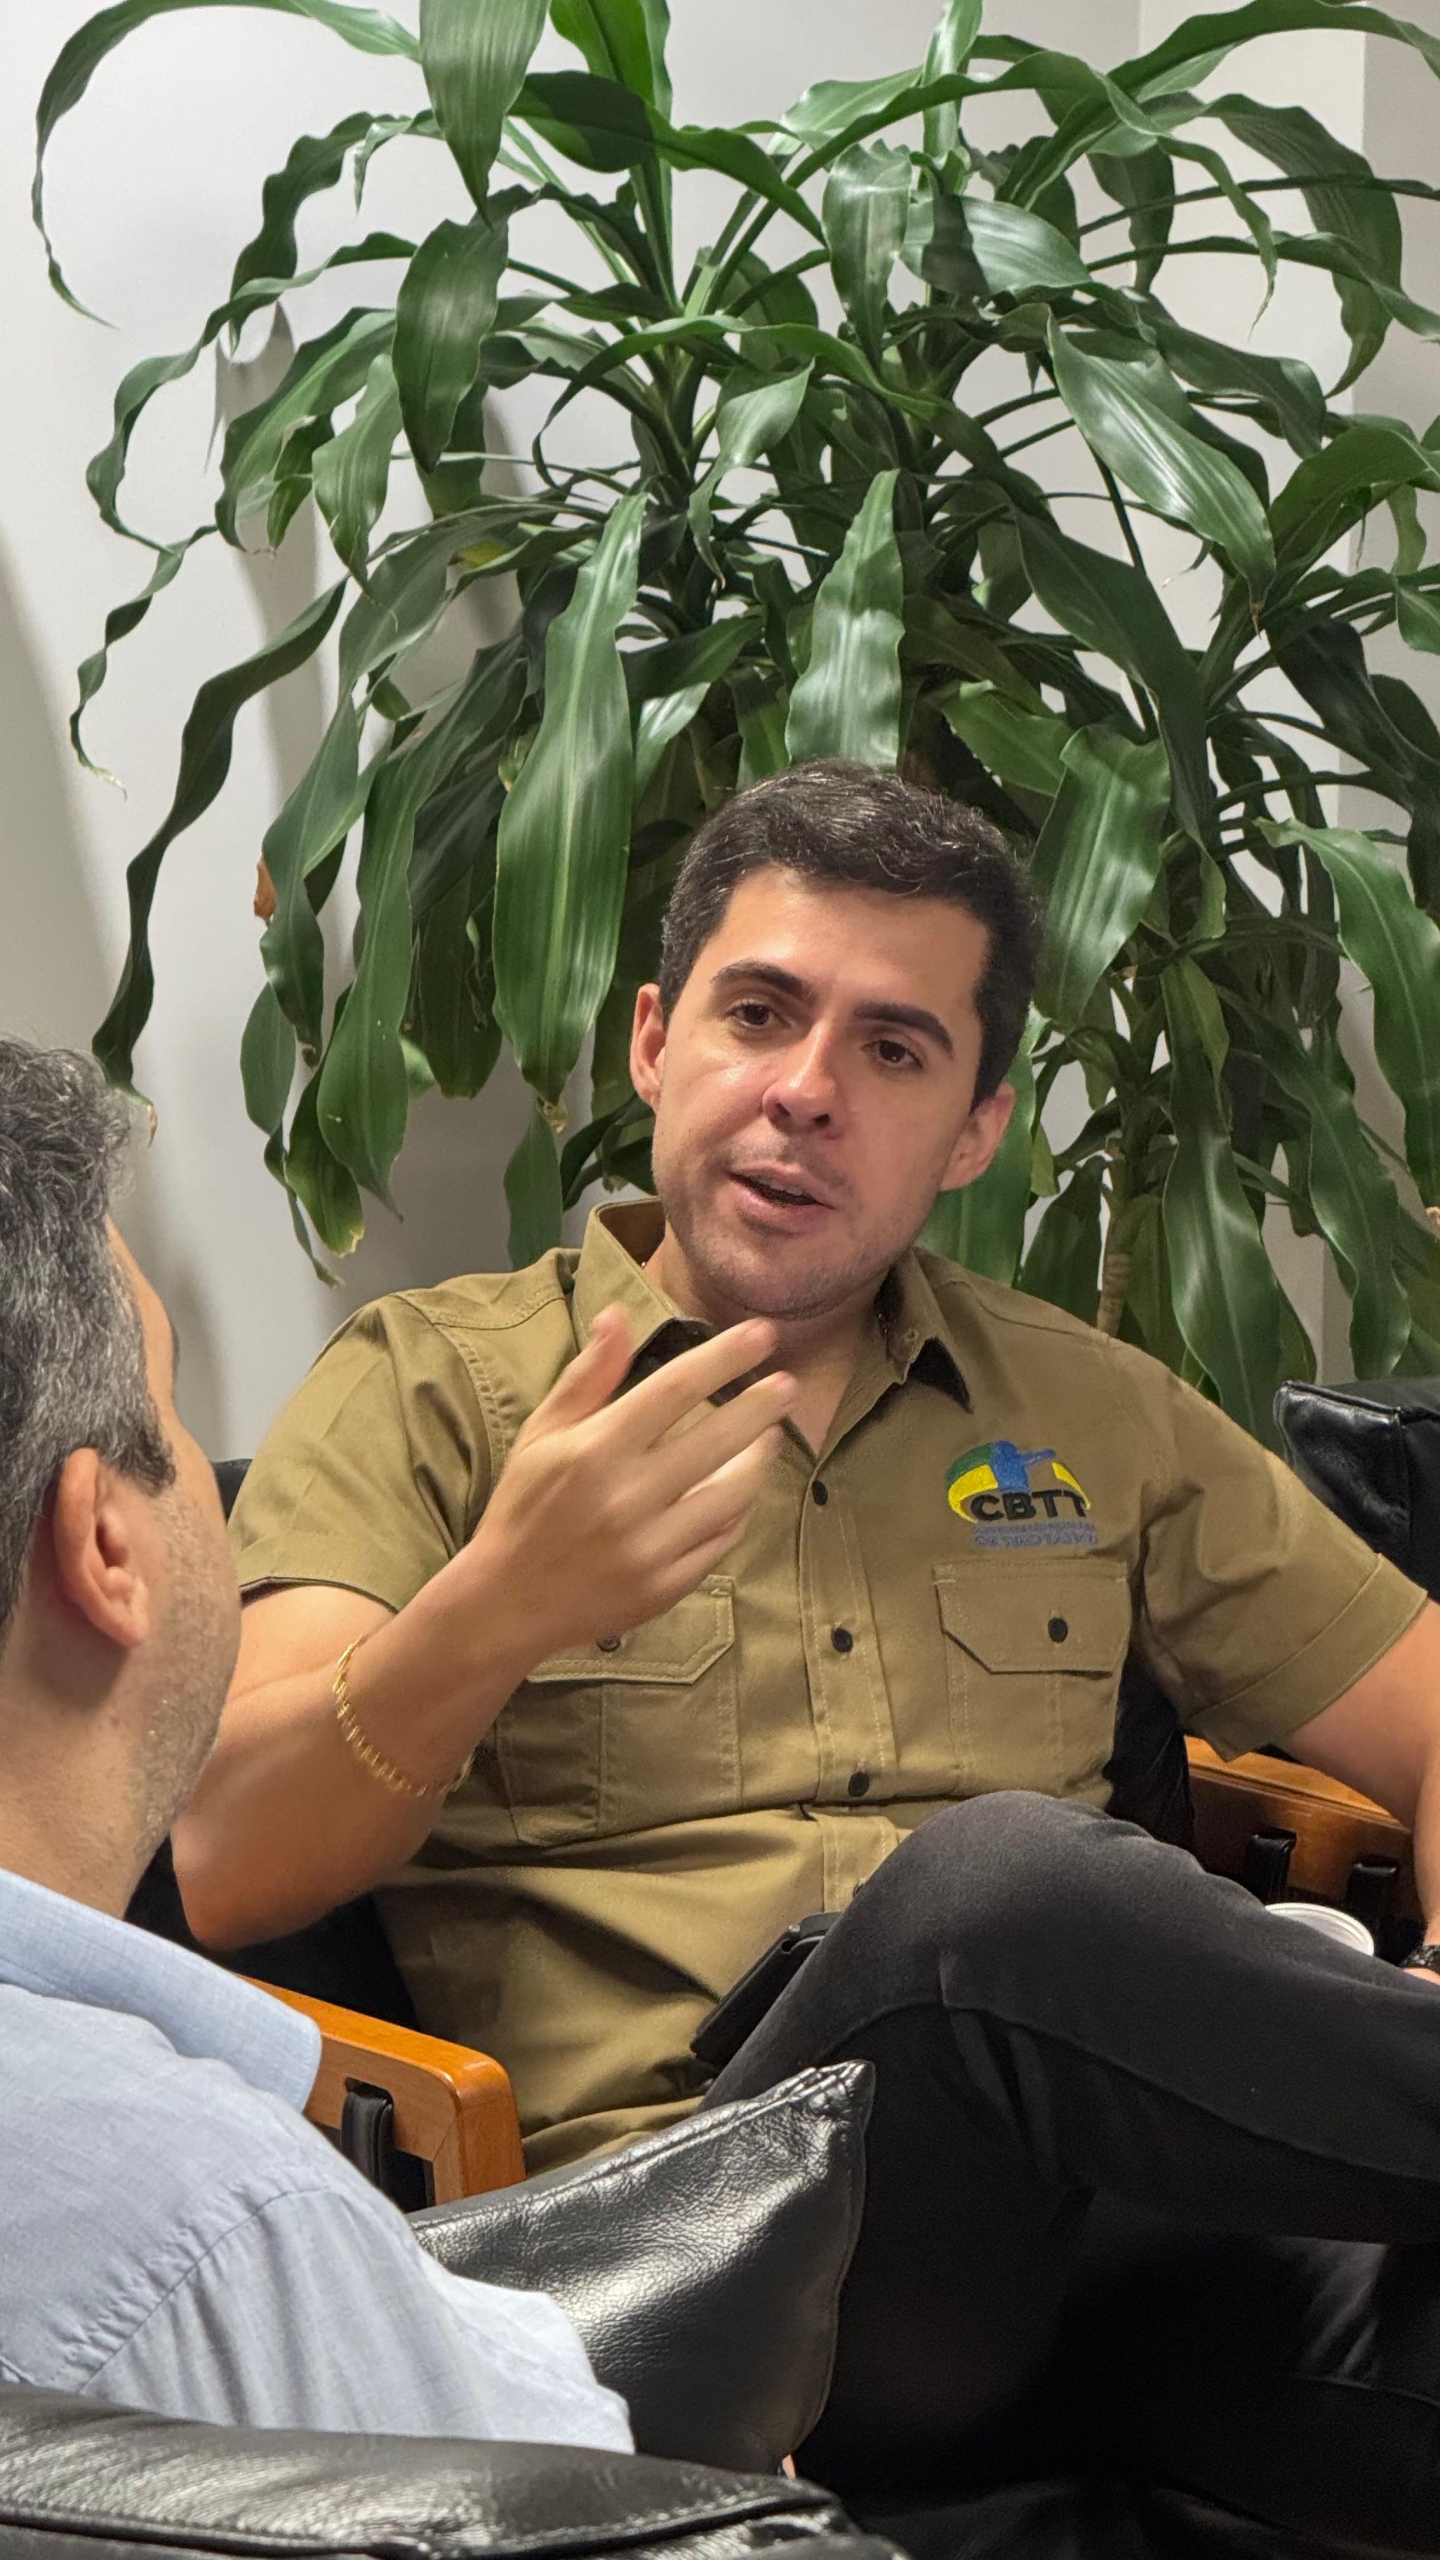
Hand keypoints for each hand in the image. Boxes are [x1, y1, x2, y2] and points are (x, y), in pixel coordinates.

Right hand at [460, 1306, 793, 1665]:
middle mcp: (626, 1498)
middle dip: (761, 1406)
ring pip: (730, 1495)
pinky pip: (721, 1540)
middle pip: (716, 1440)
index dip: (723, 1358)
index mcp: (594, 1451)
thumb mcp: (542, 1433)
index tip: (760, 1334)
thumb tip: (619, 1314)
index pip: (674, 1390)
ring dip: (758, 1460)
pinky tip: (742, 1490)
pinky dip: (737, 1511)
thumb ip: (587, 1377)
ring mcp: (650, 1548)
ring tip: (770, 1436)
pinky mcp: (665, 1587)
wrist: (508, 1601)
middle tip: (789, 1384)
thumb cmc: (525, 1505)